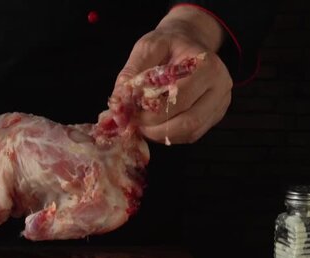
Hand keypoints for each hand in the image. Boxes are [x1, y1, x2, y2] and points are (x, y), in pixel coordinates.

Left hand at [115, 6, 232, 143]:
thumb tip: (119, 101)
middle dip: (155, 129)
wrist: (190, 41)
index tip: (130, 114)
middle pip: (187, 122)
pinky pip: (192, 135)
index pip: (177, 100)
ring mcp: (220, 103)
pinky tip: (155, 126)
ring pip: (190, 132)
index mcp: (206, 65)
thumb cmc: (169, 44)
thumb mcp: (147, 47)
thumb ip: (132, 72)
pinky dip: (170, 135)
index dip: (150, 113)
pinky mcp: (215, 115)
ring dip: (161, 135)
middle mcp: (220, 86)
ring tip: (142, 126)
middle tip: (134, 125)